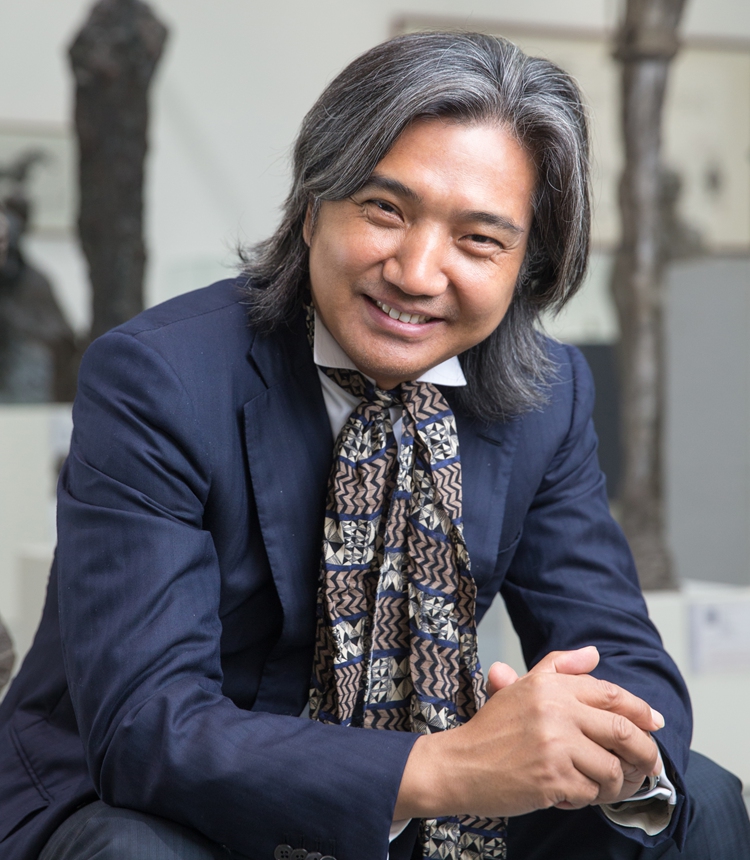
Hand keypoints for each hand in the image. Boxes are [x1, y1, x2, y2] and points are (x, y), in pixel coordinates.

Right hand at [485, 647, 662, 806]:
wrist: (459, 764)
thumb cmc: (491, 729)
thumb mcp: (523, 687)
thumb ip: (559, 666)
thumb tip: (594, 653)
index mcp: (550, 686)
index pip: (610, 694)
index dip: (640, 710)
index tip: (655, 723)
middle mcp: (555, 710)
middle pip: (623, 731)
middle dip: (646, 752)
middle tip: (650, 765)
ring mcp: (554, 744)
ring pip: (612, 768)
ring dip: (615, 784)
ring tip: (602, 786)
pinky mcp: (552, 777)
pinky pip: (591, 793)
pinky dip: (587, 799)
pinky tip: (570, 794)